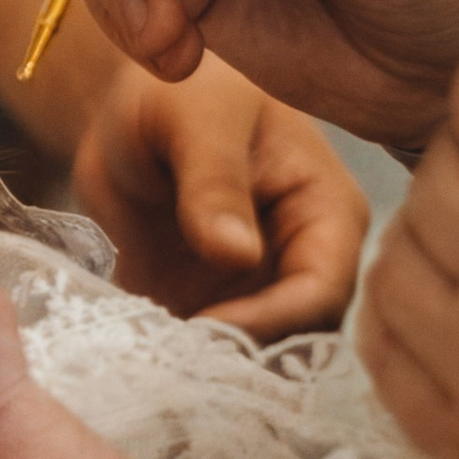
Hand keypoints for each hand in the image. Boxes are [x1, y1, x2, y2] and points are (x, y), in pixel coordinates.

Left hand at [75, 55, 368, 338]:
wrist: (137, 105)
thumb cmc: (182, 86)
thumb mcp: (195, 115)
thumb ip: (214, 179)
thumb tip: (238, 254)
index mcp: (327, 213)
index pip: (321, 292)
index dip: (269, 323)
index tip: (204, 328)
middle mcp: (304, 265)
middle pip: (295, 345)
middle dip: (237, 363)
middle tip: (168, 365)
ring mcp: (259, 297)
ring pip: (250, 365)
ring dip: (202, 373)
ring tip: (146, 365)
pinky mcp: (213, 315)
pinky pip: (203, 360)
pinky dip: (171, 367)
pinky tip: (132, 361)